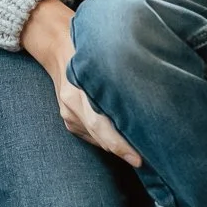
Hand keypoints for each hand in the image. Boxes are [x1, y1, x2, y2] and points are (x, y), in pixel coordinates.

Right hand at [20, 0, 141, 167]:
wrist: (56, 44)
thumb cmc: (86, 45)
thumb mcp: (101, 55)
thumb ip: (120, 76)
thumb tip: (151, 94)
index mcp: (78, 89)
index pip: (101, 126)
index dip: (119, 144)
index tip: (139, 158)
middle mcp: (71, 104)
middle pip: (99, 137)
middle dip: (121, 151)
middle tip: (142, 161)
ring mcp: (67, 113)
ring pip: (96, 139)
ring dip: (115, 146)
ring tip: (138, 151)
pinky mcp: (68, 120)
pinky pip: (90, 136)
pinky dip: (106, 140)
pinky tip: (120, 139)